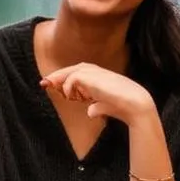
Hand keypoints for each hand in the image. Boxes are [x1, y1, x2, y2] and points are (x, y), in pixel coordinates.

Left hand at [40, 63, 154, 125]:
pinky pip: (74, 78)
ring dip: (60, 78)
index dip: (66, 79)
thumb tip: (90, 111)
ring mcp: (97, 73)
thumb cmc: (123, 107)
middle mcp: (99, 73)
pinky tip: (69, 95)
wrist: (135, 105)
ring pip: (73, 70)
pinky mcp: (94, 77)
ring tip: (48, 85)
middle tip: (44, 83)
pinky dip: (69, 85)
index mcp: (101, 78)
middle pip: (74, 69)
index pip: (80, 73)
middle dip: (59, 75)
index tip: (53, 86)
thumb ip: (98, 107)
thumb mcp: (106, 107)